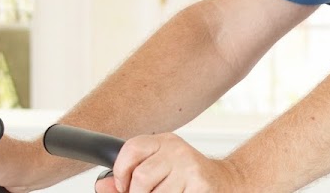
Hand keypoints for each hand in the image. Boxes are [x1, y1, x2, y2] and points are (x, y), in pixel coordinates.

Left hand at [95, 133, 242, 192]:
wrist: (227, 182)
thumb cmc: (188, 179)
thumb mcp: (159, 171)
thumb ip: (128, 178)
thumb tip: (102, 186)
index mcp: (164, 141)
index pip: (131, 149)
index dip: (121, 173)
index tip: (124, 187)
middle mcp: (177, 150)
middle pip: (140, 178)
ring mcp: (189, 167)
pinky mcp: (199, 184)